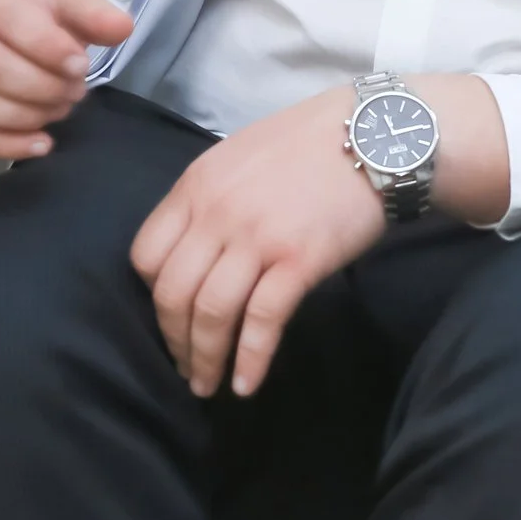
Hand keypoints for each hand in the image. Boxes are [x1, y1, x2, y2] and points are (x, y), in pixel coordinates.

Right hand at [0, 0, 132, 160]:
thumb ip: (90, 10)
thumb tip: (121, 29)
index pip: (5, 15)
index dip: (46, 47)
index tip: (80, 65)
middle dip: (38, 86)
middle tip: (74, 92)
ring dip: (23, 116)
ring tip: (59, 109)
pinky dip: (3, 144)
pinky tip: (40, 143)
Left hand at [131, 92, 384, 398]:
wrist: (374, 134)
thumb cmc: (310, 143)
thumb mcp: (239, 157)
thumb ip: (210, 199)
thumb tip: (194, 247)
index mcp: (196, 187)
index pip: (146, 256)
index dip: (152, 296)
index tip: (170, 318)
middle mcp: (217, 214)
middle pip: (172, 293)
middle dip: (174, 341)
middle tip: (185, 367)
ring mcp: (257, 238)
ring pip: (211, 313)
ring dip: (205, 359)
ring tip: (207, 386)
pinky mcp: (298, 261)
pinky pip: (262, 321)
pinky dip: (250, 359)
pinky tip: (246, 384)